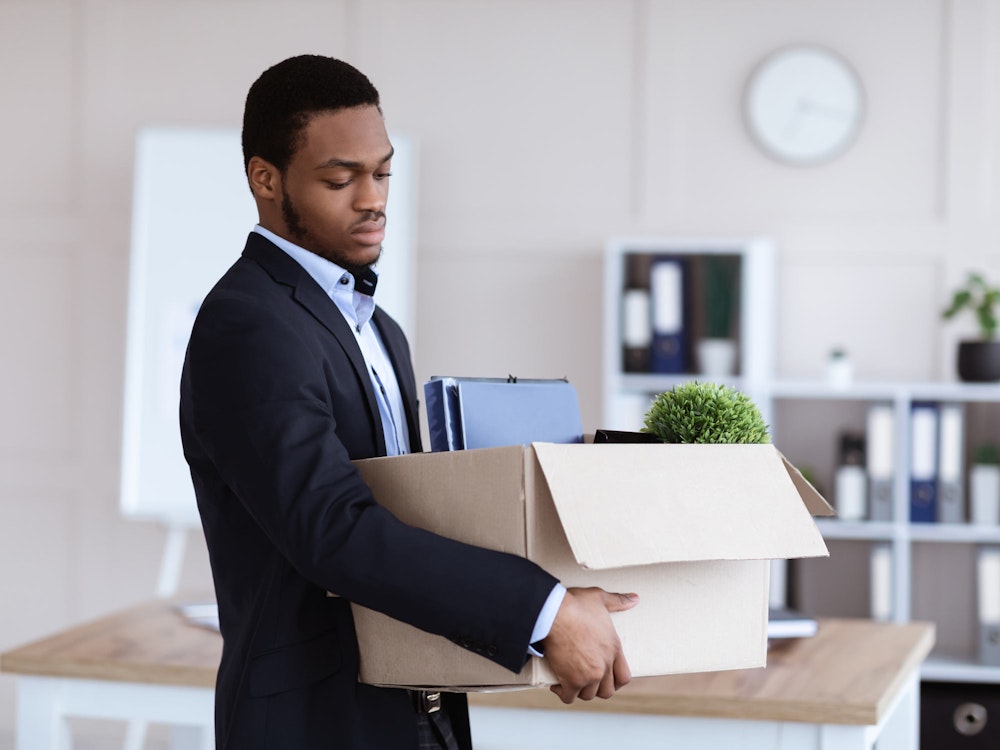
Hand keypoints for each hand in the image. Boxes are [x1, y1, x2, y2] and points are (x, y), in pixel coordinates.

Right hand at [541, 586, 637, 703]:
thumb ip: (618, 601)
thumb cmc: (575, 604)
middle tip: (586, 681)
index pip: (624, 677)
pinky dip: (563, 693)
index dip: (615, 681)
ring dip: (580, 690)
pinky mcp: (572, 680)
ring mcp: (589, 675)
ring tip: (571, 682)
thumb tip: (634, 598)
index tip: (606, 679)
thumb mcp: (600, 598)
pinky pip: (569, 697)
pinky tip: (558, 685)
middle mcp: (605, 665)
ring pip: (588, 695)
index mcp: (614, 648)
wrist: (555, 613)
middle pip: (607, 691)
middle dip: (597, 688)